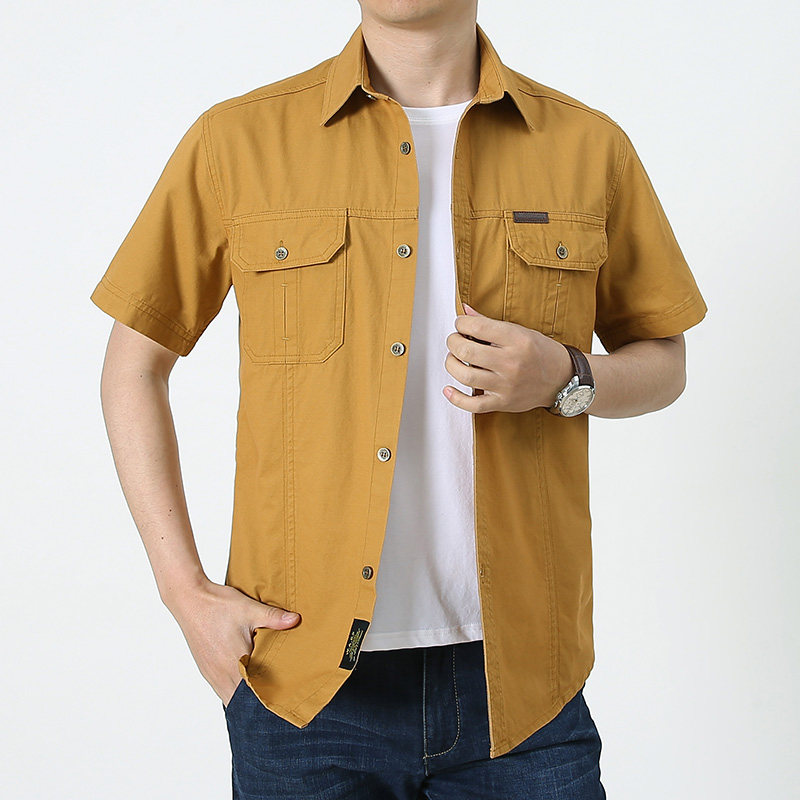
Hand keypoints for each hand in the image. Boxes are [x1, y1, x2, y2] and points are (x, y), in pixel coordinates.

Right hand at [165, 579, 300, 706]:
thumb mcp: (249, 609)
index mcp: (234, 663)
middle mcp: (220, 674)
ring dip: (244, 694)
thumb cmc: (217, 605)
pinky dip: (233, 686)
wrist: (189, 599)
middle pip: (241, 700)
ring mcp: (210, 673)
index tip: (282, 697)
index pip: (252, 695)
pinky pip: (221, 687)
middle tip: (276, 693)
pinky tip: (244, 675)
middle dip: (257, 699)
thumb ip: (274, 617)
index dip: (267, 698)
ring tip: (262, 685)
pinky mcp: (205, 668)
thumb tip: (296, 620)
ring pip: (229, 695)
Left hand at [443, 303, 573, 412]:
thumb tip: (465, 311)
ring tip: (454, 359)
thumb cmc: (542, 353)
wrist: (563, 379)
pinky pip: (473, 405)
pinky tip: (449, 389)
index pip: (476, 327)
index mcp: (517, 340)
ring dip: (451, 364)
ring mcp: (506, 385)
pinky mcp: (503, 402)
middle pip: (466, 351)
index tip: (461, 325)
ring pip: (465, 375)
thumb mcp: (520, 331)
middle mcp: (511, 363)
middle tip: (455, 340)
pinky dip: (456, 398)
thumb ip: (489, 323)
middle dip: (453, 342)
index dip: (461, 324)